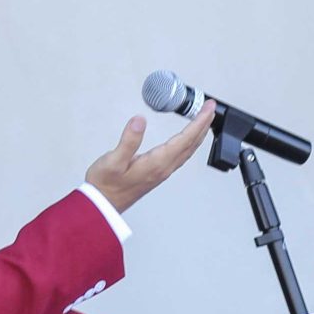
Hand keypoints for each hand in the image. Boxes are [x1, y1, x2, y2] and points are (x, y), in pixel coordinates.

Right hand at [85, 102, 215, 212]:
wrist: (101, 205)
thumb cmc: (105, 185)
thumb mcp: (113, 160)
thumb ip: (128, 140)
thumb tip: (139, 121)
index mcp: (157, 163)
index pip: (185, 139)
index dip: (199, 121)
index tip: (208, 108)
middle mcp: (163, 168)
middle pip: (191, 144)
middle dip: (204, 125)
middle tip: (211, 108)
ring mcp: (161, 172)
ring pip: (187, 150)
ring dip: (198, 134)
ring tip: (204, 120)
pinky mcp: (157, 173)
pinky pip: (180, 155)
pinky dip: (188, 143)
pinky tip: (187, 140)